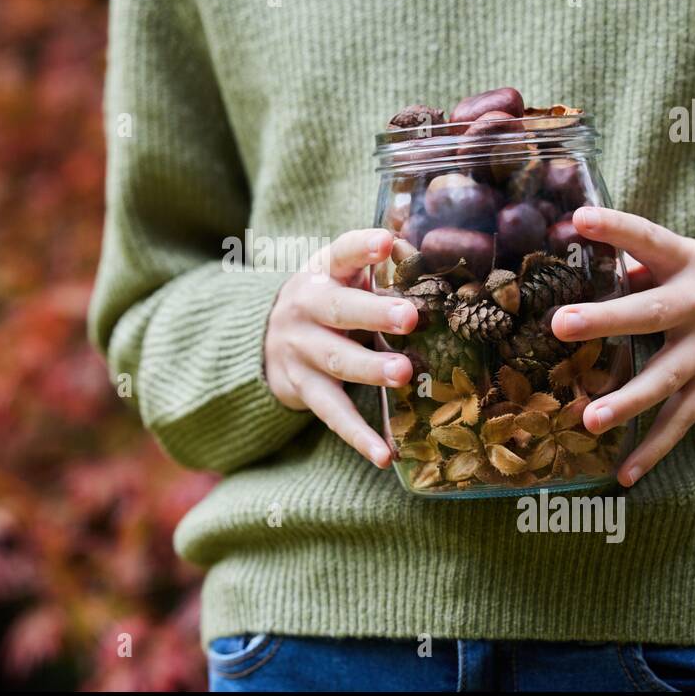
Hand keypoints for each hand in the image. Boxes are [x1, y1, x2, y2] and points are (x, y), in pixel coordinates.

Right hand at [264, 229, 418, 467]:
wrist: (264, 339)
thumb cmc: (325, 301)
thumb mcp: (340, 276)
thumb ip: (377, 269)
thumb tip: (430, 253)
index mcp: (321, 273)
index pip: (341, 254)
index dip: (363, 248)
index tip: (386, 242)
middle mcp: (305, 309)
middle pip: (338, 309)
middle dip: (373, 313)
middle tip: (409, 317)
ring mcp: (300, 351)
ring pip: (336, 360)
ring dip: (370, 368)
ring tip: (403, 372)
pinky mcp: (302, 389)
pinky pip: (333, 413)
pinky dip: (359, 436)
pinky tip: (385, 454)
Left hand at [550, 207, 694, 486]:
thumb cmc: (693, 280)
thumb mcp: (675, 259)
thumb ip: (630, 262)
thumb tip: (568, 248)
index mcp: (687, 263)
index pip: (648, 239)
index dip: (616, 228)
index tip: (579, 218)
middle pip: (651, 314)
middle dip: (606, 320)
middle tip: (561, 324)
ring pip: (666, 379)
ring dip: (628, 402)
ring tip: (589, 420)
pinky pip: (678, 423)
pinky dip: (651, 451)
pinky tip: (623, 474)